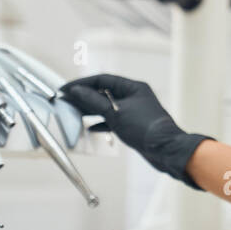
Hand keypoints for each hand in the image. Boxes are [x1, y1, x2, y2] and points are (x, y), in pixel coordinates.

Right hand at [59, 74, 212, 190]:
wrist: (165, 150)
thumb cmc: (145, 128)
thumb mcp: (115, 113)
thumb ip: (94, 101)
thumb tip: (77, 91)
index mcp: (133, 87)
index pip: (103, 79)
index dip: (83, 83)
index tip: (66, 88)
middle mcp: (134, 96)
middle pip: (105, 92)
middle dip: (85, 96)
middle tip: (66, 100)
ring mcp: (134, 111)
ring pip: (108, 106)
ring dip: (91, 109)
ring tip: (73, 112)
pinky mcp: (133, 124)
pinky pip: (113, 120)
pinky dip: (102, 123)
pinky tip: (90, 128)